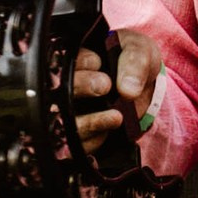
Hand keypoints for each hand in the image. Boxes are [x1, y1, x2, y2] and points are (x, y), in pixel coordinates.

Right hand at [71, 28, 160, 149]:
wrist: (142, 85)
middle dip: (79, 87)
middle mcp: (65, 88)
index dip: (77, 63)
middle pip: (55, 91)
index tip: (98, 62)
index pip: (60, 60)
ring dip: (89, 122)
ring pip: (63, 123)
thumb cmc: (133, 61)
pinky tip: (110, 128)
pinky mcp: (81, 135)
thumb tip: (128, 90)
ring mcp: (71, 114)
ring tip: (116, 116)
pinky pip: (78, 145)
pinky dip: (94, 141)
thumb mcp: (138, 51)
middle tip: (105, 85)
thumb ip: (134, 63)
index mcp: (73, 60)